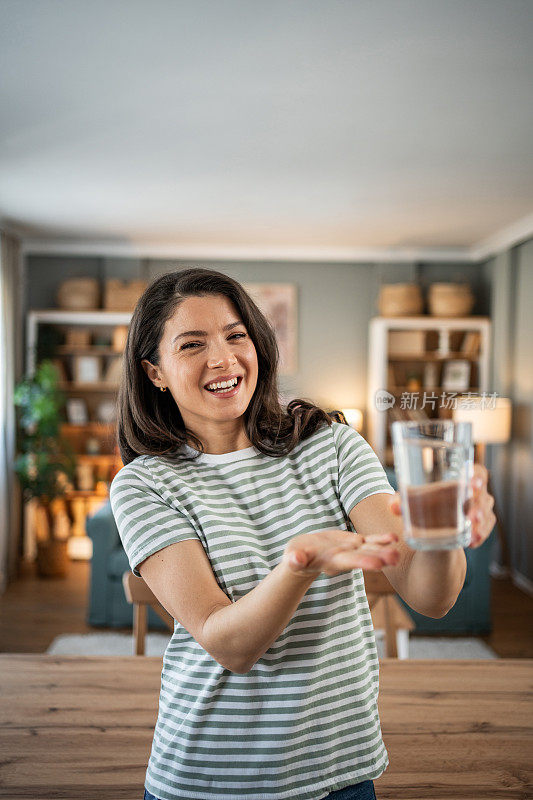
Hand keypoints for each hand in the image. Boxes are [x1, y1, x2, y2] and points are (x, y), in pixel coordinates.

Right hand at [282, 528, 400, 577]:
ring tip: (399, 550)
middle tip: (397, 559)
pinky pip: (370, 540)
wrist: (305, 555)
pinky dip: (381, 539)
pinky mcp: (354, 542)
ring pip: (371, 549)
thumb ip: (295, 559)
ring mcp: (352, 550)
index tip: (378, 564)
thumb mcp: (292, 557)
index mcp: (332, 562)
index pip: (349, 562)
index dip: (363, 561)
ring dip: (385, 549)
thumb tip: (294, 559)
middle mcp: (346, 558)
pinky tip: (394, 538)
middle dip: (380, 558)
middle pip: (365, 557)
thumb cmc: (295, 557)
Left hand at [390, 463, 495, 549]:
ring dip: (481, 524)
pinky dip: (480, 536)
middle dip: (480, 506)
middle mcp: (475, 494)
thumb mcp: (413, 502)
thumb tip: (393, 506)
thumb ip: (402, 501)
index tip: (471, 484)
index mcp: (461, 480)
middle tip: (471, 515)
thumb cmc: (424, 505)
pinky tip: (471, 542)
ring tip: (472, 532)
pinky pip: (486, 530)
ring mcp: (480, 511)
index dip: (478, 476)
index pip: (478, 472)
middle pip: (485, 496)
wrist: (432, 528)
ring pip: (488, 515)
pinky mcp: (481, 527)